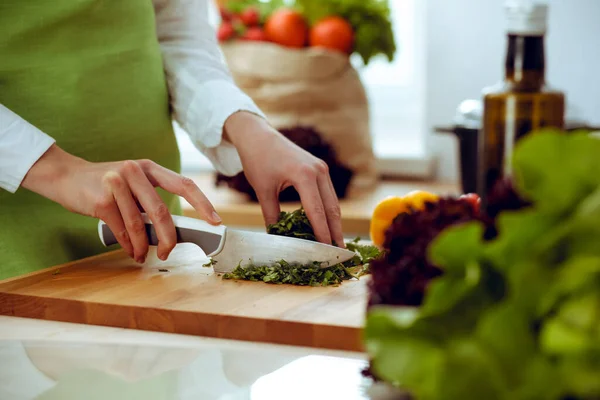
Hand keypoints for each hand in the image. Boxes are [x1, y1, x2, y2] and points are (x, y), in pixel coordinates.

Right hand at [22, 144, 220, 262]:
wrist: (65, 176)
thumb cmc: (104, 183)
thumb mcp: (131, 182)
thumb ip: (150, 199)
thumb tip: (170, 231)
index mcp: (149, 167)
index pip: (183, 184)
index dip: (202, 203)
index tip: (215, 221)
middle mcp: (135, 171)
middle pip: (162, 212)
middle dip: (169, 238)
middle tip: (169, 252)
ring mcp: (116, 184)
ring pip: (140, 226)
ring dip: (144, 247)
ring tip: (143, 256)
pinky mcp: (101, 201)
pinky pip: (122, 231)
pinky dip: (129, 246)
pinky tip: (131, 251)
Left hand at [224, 112, 343, 245]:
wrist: (258, 136)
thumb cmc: (258, 160)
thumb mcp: (263, 190)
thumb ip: (272, 216)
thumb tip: (277, 239)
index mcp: (305, 175)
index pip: (317, 212)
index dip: (323, 234)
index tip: (326, 251)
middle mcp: (319, 171)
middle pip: (332, 208)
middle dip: (335, 232)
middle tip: (339, 254)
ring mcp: (322, 169)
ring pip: (332, 202)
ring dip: (334, 223)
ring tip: (335, 243)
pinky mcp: (319, 169)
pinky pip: (327, 194)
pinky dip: (328, 211)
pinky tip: (327, 225)